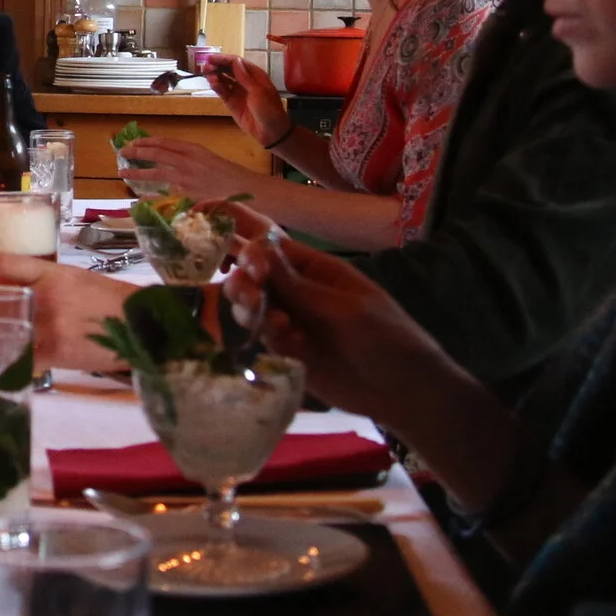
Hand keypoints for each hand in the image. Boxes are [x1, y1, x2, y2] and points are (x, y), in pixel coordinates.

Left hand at [0, 252, 132, 372]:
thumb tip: (12, 288)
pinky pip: (21, 360)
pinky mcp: (55, 352)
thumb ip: (45, 281)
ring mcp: (48, 326)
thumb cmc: (110, 299)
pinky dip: (11, 363)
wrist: (142, 325)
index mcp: (51, 273)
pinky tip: (2, 366)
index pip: (3, 262)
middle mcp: (45, 297)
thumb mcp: (76, 278)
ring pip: (6, 329)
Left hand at [118, 136, 263, 200]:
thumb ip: (187, 159)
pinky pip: (165, 196)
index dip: (147, 142)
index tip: (134, 142)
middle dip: (137, 152)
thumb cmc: (229, 175)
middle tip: (122, 152)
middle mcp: (189, 161)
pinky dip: (151, 198)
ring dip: (137, 172)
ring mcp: (188, 178)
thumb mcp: (207, 159)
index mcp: (194, 149)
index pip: (165, 143)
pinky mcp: (189, 194)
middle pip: (157, 154)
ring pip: (157, 172)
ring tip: (123, 172)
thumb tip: (167, 161)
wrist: (246, 189)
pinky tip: (139, 200)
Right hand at [202, 55, 291, 146]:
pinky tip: (212, 83)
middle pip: (229, 69)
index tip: (211, 57)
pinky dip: (216, 86)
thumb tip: (235, 60)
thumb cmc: (269, 109)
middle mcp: (245, 81)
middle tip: (205, 65)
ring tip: (206, 73)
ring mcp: (238, 92)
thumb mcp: (258, 91)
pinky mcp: (232, 103)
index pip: (237, 62)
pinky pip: (222, 92)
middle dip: (217, 66)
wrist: (270, 131)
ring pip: (224, 80)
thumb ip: (244, 76)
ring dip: (215, 75)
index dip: (224, 59)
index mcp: (255, 75)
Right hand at [214, 202, 458, 423]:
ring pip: (252, 307)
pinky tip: (293, 347)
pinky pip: (264, 339)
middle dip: (243, 281)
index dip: (238, 230)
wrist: (407, 393)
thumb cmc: (387, 338)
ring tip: (273, 324)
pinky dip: (271, 339)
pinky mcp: (289, 354)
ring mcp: (292, 323)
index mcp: (315, 269)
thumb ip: (296, 286)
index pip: (269, 242)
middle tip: (252, 295)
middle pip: (251, 276)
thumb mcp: (345, 309)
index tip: (209, 223)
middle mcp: (297, 291)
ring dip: (251, 310)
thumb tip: (254, 250)